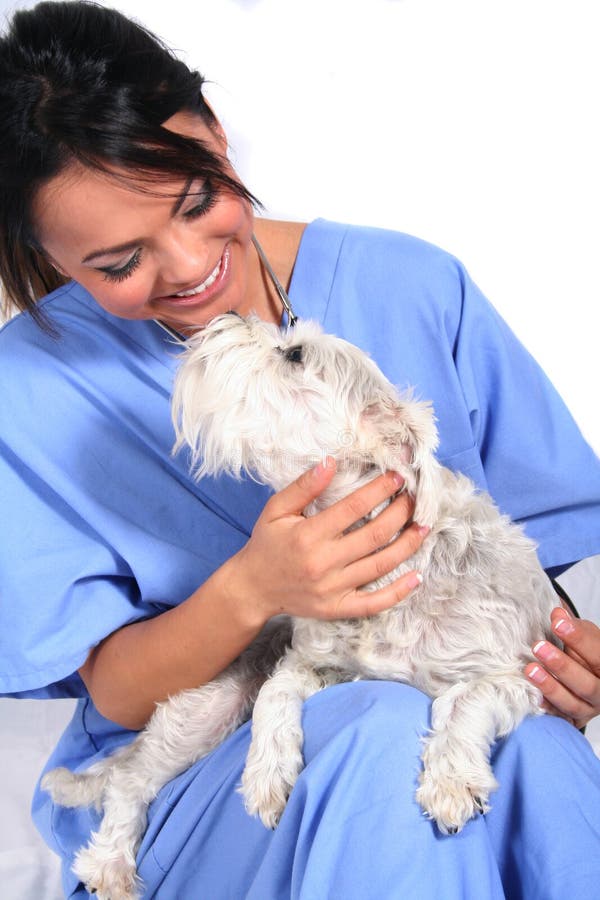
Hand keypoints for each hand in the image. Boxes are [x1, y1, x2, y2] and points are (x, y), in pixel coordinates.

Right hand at [228, 458, 427, 623]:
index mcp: (309, 535)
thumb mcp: (276, 509)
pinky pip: (373, 603)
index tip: (397, 477)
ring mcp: (333, 589)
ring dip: (407, 545)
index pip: (353, 508)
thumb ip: (303, 486)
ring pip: (380, 566)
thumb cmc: (266, 544)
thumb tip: (330, 462)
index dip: (379, 490)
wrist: (253, 589)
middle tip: (415, 498)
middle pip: (374, 536)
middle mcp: (324, 563)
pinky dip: (398, 592)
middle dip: (400, 514)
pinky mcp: (337, 608)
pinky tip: (417, 577)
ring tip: (424, 526)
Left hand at [525, 607, 599, 727]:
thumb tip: (557, 614)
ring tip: (530, 670)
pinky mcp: (575, 719)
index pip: (598, 655)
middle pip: (587, 684)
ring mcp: (590, 708)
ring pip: (572, 703)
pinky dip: (547, 707)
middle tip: (538, 647)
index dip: (579, 638)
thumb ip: (572, 627)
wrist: (590, 674)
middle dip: (562, 665)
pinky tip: (533, 696)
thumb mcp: (586, 636)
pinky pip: (561, 717)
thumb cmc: (587, 652)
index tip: (557, 623)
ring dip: (550, 687)